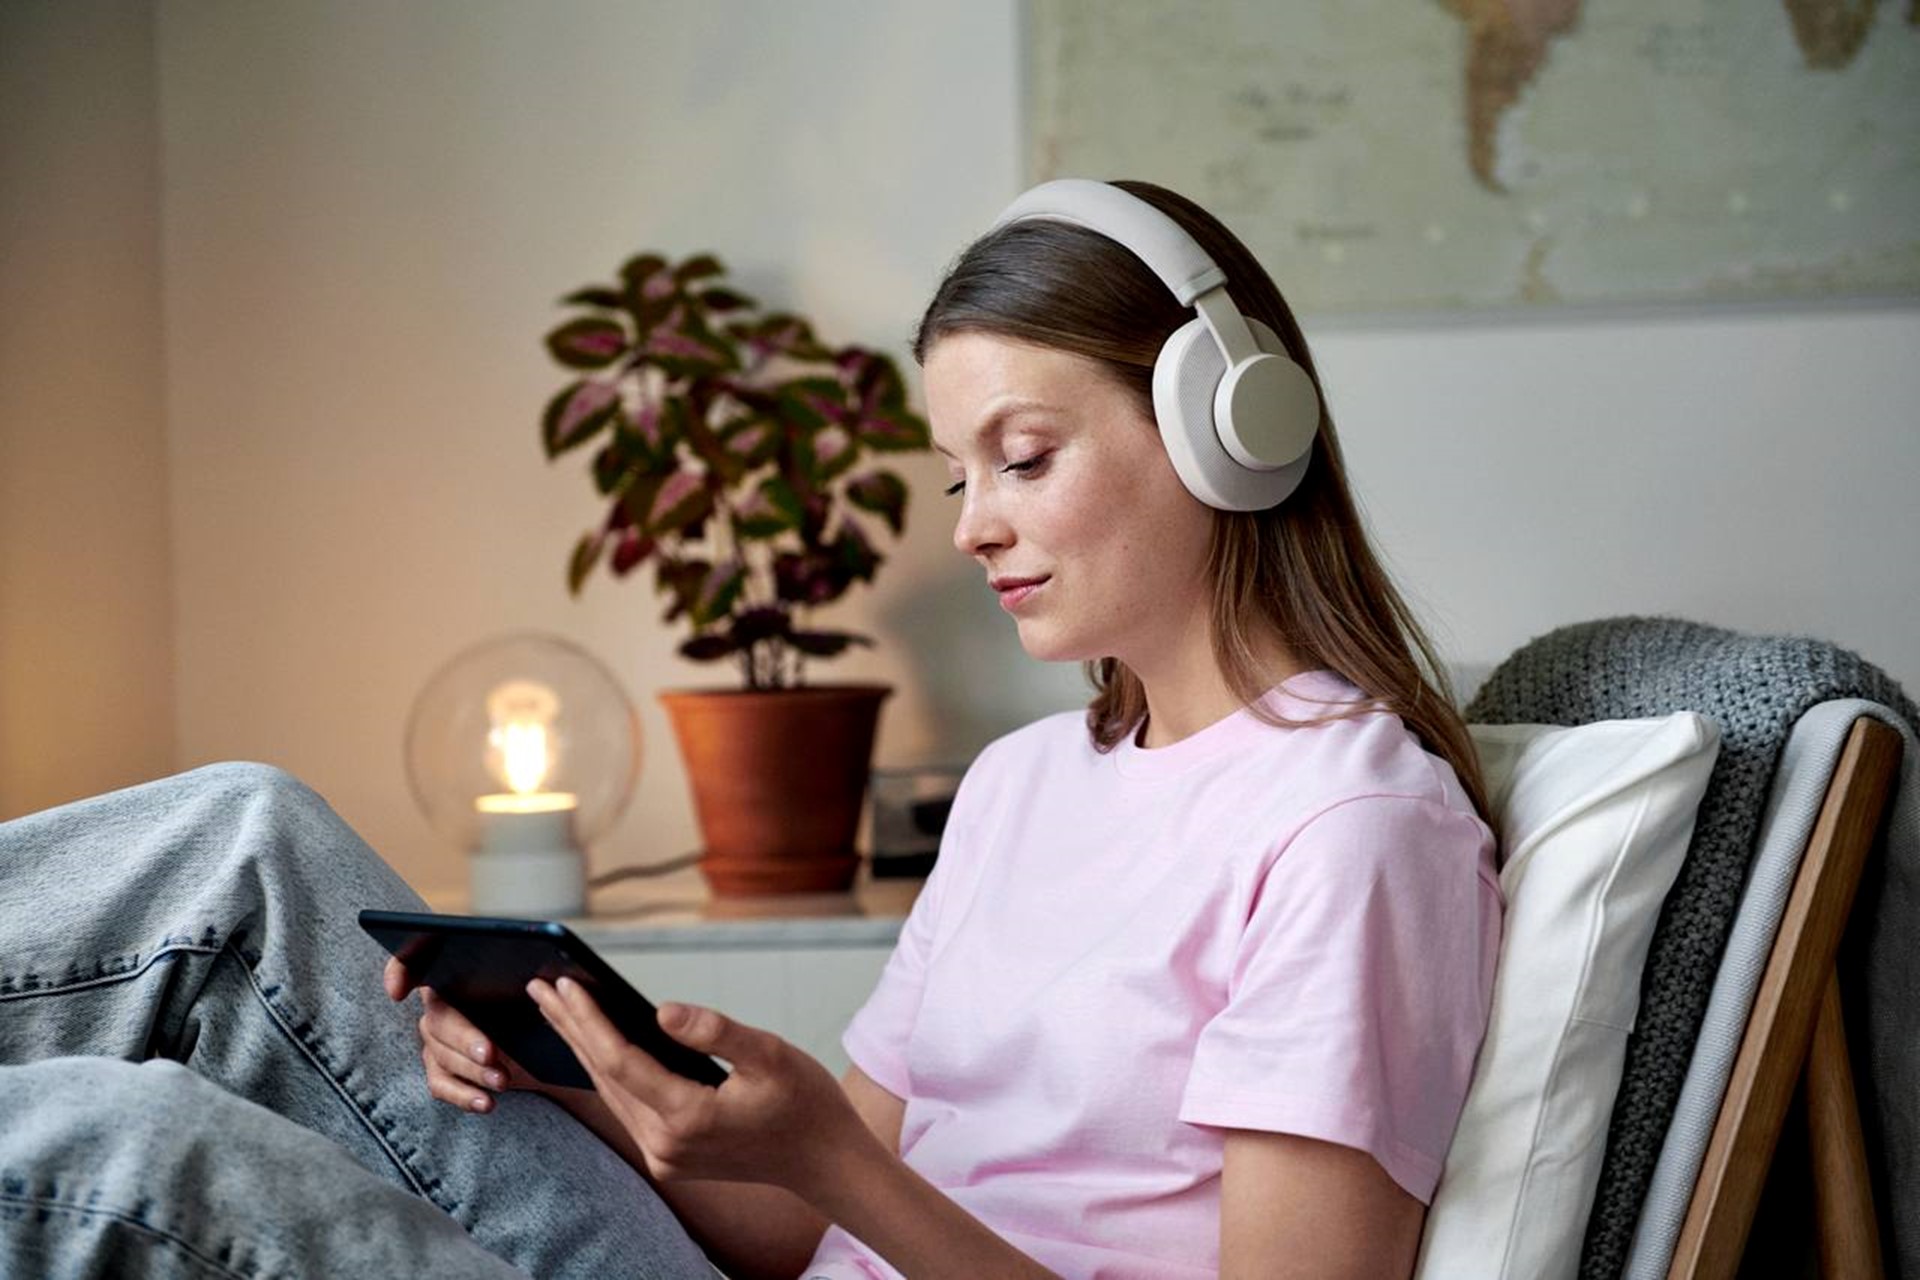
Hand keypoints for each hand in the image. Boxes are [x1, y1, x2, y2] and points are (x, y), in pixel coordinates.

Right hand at [383, 954, 538, 1113]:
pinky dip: (464, 1095)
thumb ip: (530, 978)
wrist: (546, 1041)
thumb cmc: (535, 1003)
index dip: (400, 972)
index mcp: (458, 971)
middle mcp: (439, 1004)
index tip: (398, 991)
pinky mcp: (440, 1070)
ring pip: (442, 1055)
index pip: (417, 961)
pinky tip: (485, 1102)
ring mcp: (435, 1040)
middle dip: (465, 1038)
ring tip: (502, 1080)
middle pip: (439, 1019)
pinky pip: (442, 1085)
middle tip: (490, 1053)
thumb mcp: (537, 988)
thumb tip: (541, 976)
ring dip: (473, 1071)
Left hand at [528, 975, 866, 1192]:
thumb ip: (715, 1031)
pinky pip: (628, 1106)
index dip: (589, 1019)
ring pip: (611, 1092)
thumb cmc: (805, 1103)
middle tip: (539, 986)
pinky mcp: (669, 1157)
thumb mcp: (770, 1054)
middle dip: (571, 1028)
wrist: (825, 1162)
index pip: (620, 1061)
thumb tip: (661, 1009)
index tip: (566, 983)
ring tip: (558, 1009)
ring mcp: (664, 1156)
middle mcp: (665, 1145)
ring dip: (583, 1048)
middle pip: (604, 1076)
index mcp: (687, 1118)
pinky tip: (595, 1046)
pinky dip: (607, 1071)